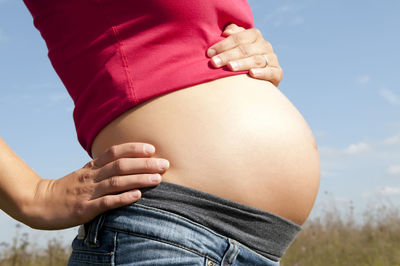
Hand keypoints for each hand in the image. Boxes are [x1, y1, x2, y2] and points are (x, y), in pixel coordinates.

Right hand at [29, 142, 169, 229]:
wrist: (39, 203)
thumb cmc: (67, 189)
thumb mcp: (84, 173)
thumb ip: (102, 168)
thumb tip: (128, 164)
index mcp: (91, 166)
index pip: (114, 152)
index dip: (134, 149)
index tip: (152, 149)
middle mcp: (91, 176)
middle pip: (121, 165)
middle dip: (145, 164)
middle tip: (165, 164)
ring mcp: (88, 192)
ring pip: (117, 182)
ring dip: (139, 179)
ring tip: (158, 179)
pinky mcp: (84, 209)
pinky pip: (106, 202)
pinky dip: (123, 198)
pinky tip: (138, 196)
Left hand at [207, 23, 282, 86]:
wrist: (258, 79)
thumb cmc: (241, 59)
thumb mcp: (236, 45)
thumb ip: (233, 35)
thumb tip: (226, 32)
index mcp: (255, 36)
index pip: (238, 38)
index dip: (223, 45)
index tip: (209, 53)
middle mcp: (265, 45)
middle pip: (245, 49)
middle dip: (228, 55)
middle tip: (214, 62)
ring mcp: (272, 59)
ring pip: (256, 60)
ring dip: (242, 64)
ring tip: (230, 67)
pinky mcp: (277, 72)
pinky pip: (270, 72)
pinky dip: (262, 73)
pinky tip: (251, 74)